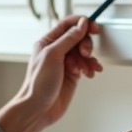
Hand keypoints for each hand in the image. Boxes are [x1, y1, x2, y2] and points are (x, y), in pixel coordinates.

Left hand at [0, 15, 102, 131]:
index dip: (81, 23)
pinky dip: (90, 67)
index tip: (93, 26)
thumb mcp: (53, 55)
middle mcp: (57, 50)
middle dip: (85, 44)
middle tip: (85, 53)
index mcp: (48, 42)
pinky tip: (90, 72)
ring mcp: (65, 62)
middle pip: (78, 37)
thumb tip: (81, 25)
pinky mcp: (73, 74)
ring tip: (87, 67)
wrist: (38, 108)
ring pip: (84, 52)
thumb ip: (69, 38)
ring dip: (89, 58)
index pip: (67, 24)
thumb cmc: (38, 84)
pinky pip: (86, 64)